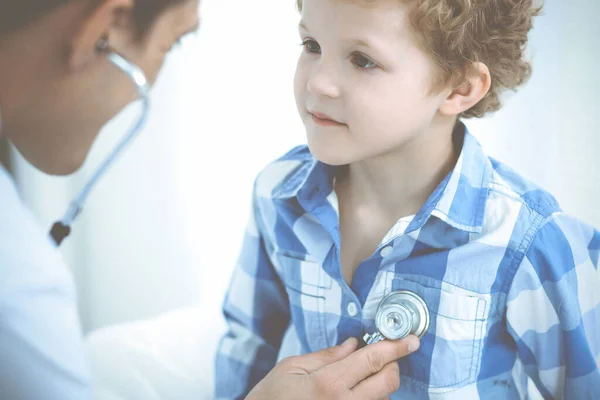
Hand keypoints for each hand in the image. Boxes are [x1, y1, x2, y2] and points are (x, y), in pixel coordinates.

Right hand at [245, 335, 419, 399]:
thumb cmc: (271, 397)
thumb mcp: (291, 367)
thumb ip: (326, 355)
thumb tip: (353, 345)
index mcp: (328, 384)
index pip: (372, 360)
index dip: (395, 347)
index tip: (410, 340)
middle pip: (388, 382)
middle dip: (391, 365)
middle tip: (382, 356)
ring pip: (383, 398)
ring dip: (379, 384)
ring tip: (358, 378)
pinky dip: (370, 398)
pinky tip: (354, 393)